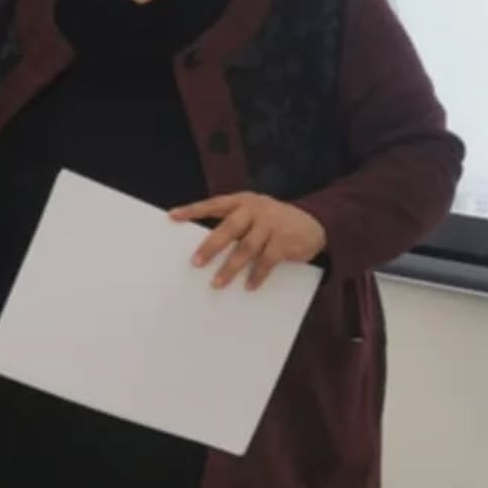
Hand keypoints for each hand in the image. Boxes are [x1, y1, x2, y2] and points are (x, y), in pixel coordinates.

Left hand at [170, 193, 325, 289]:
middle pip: (229, 228)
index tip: (172, 216)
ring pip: (246, 248)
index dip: (193, 210)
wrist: (315, 222)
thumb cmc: (272, 222)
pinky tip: (249, 286)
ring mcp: (271, 224)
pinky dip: (256, 275)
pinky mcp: (285, 241)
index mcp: (242, 201)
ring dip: (230, 268)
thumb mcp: (253, 215)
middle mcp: (255, 209)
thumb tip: (204, 249)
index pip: (214, 204)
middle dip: (210, 247)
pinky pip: (267, 261)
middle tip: (195, 263)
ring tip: (217, 283)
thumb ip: (233, 224)